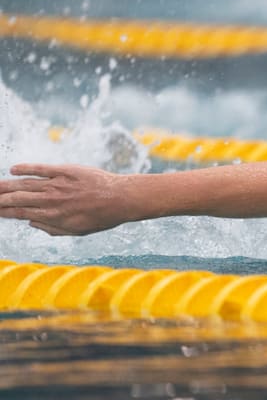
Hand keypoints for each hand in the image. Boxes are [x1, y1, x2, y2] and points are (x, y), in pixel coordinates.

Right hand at [0, 163, 133, 235]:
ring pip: (25, 184)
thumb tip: (30, 222)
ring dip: (6, 185)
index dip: (3, 211)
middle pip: (17, 198)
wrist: (121, 199)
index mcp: (52, 216)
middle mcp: (50, 200)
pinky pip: (41, 169)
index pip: (19, 213)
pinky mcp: (65, 171)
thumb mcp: (76, 230)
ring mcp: (57, 184)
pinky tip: (13, 169)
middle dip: (0, 198)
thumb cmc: (101, 217)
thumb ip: (51, 228)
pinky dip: (26, 169)